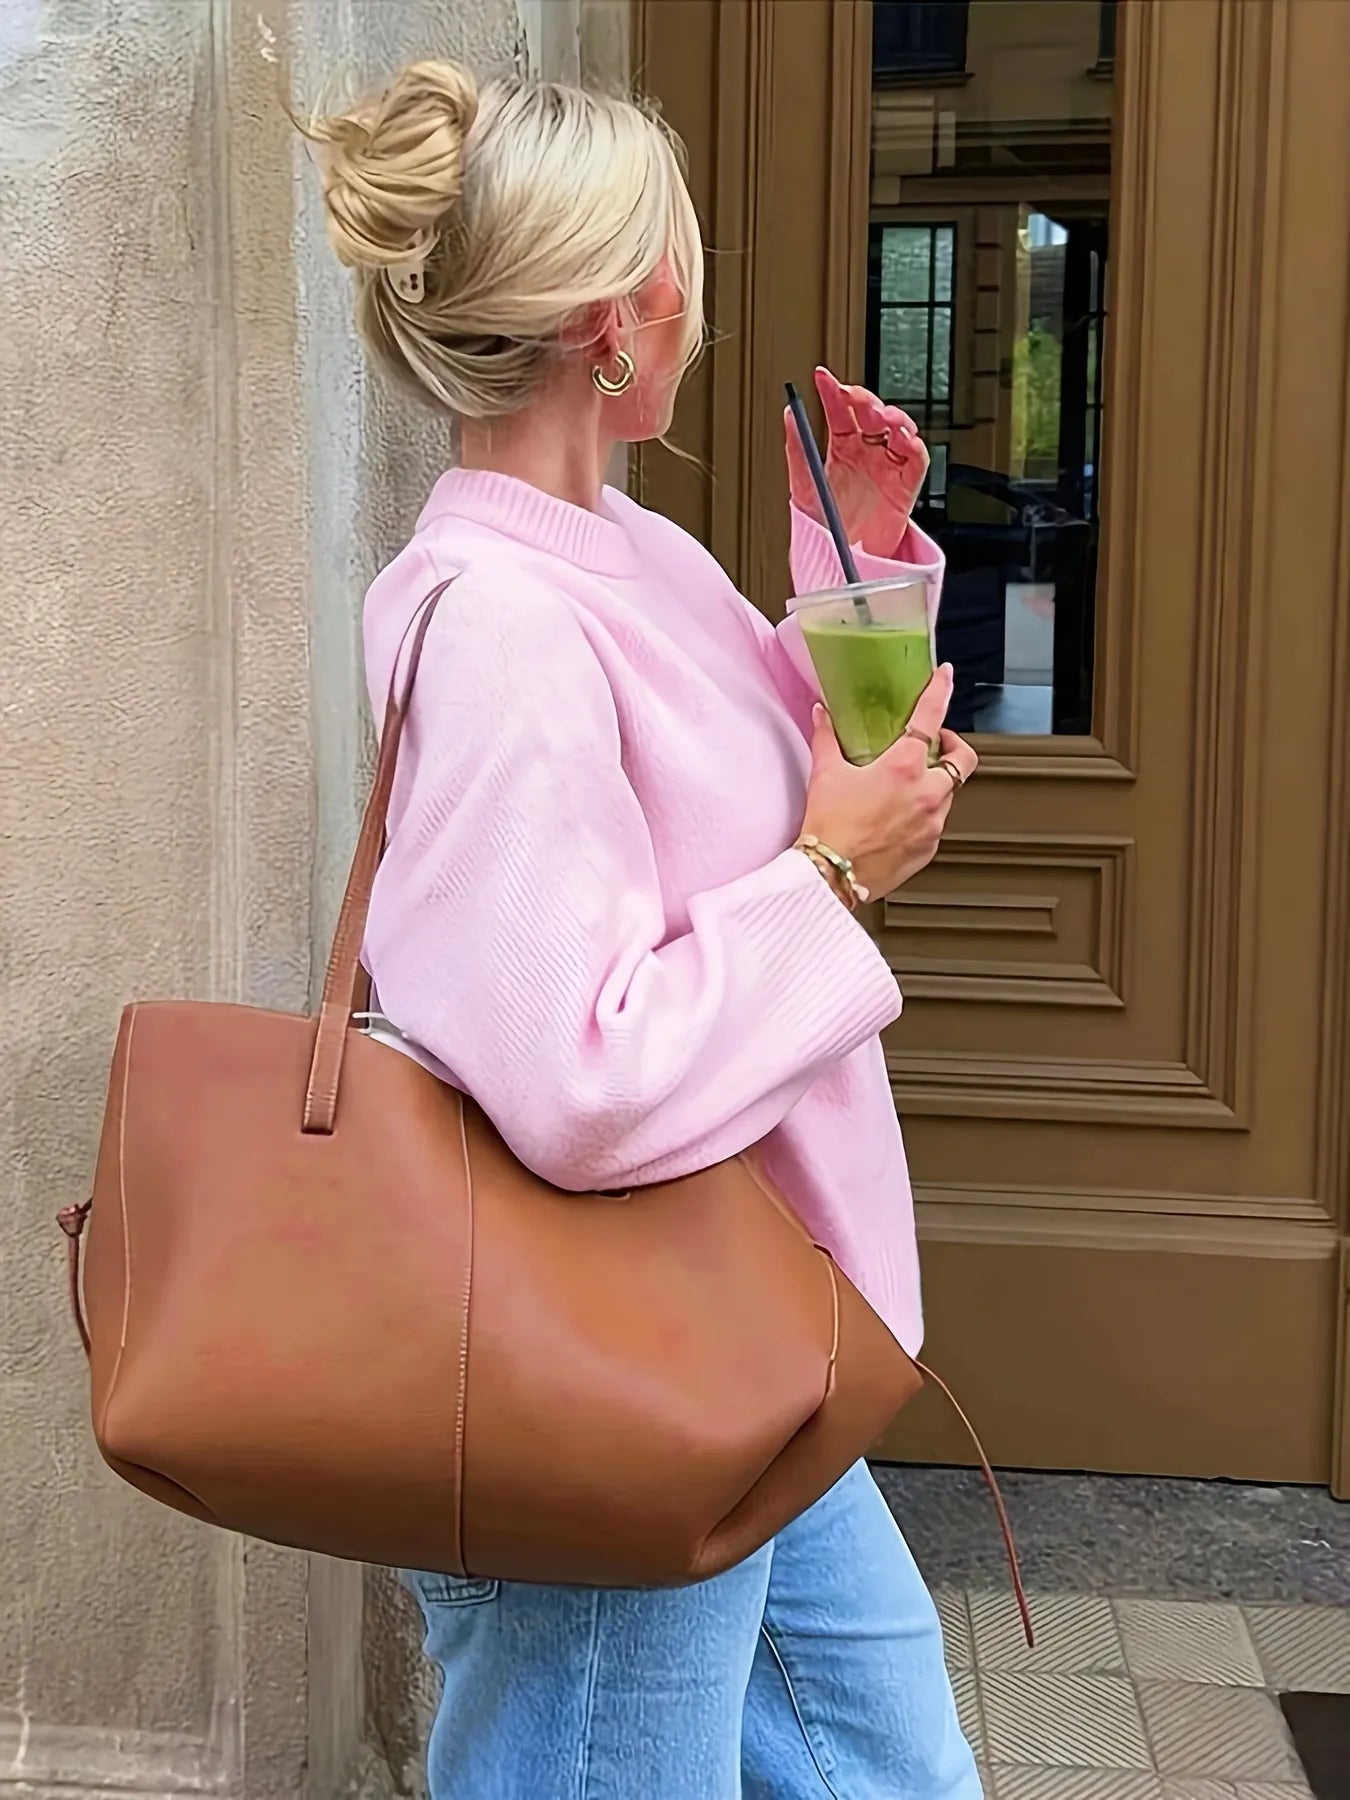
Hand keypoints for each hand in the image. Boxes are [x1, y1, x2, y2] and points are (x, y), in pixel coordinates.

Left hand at [784, 367, 930, 557]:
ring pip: (898, 429)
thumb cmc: (826, 526)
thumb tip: (789, 415)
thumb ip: (798, 449)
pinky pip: (916, 459)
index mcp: (842, 448)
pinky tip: (903, 439)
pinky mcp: (905, 485)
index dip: (833, 391)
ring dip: (893, 417)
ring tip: (882, 418)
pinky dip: (913, 446)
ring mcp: (887, 466)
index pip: (840, 411)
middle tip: (856, 400)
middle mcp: (867, 452)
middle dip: (866, 401)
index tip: (822, 378)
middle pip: (872, 414)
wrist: (842, 561)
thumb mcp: (804, 486)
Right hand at [799, 665, 976, 902]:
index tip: (945, 677)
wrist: (831, 875)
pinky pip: (937, 823)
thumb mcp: (825, 774)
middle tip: (937, 744)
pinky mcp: (929, 847)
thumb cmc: (829, 828)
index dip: (941, 691)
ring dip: (936, 783)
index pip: (931, 717)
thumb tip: (823, 715)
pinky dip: (924, 814)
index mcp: (904, 767)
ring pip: (950, 793)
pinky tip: (899, 816)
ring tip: (907, 786)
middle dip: (955, 746)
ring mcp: (933, 823)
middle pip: (964, 758)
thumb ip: (827, 738)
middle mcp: (927, 793)